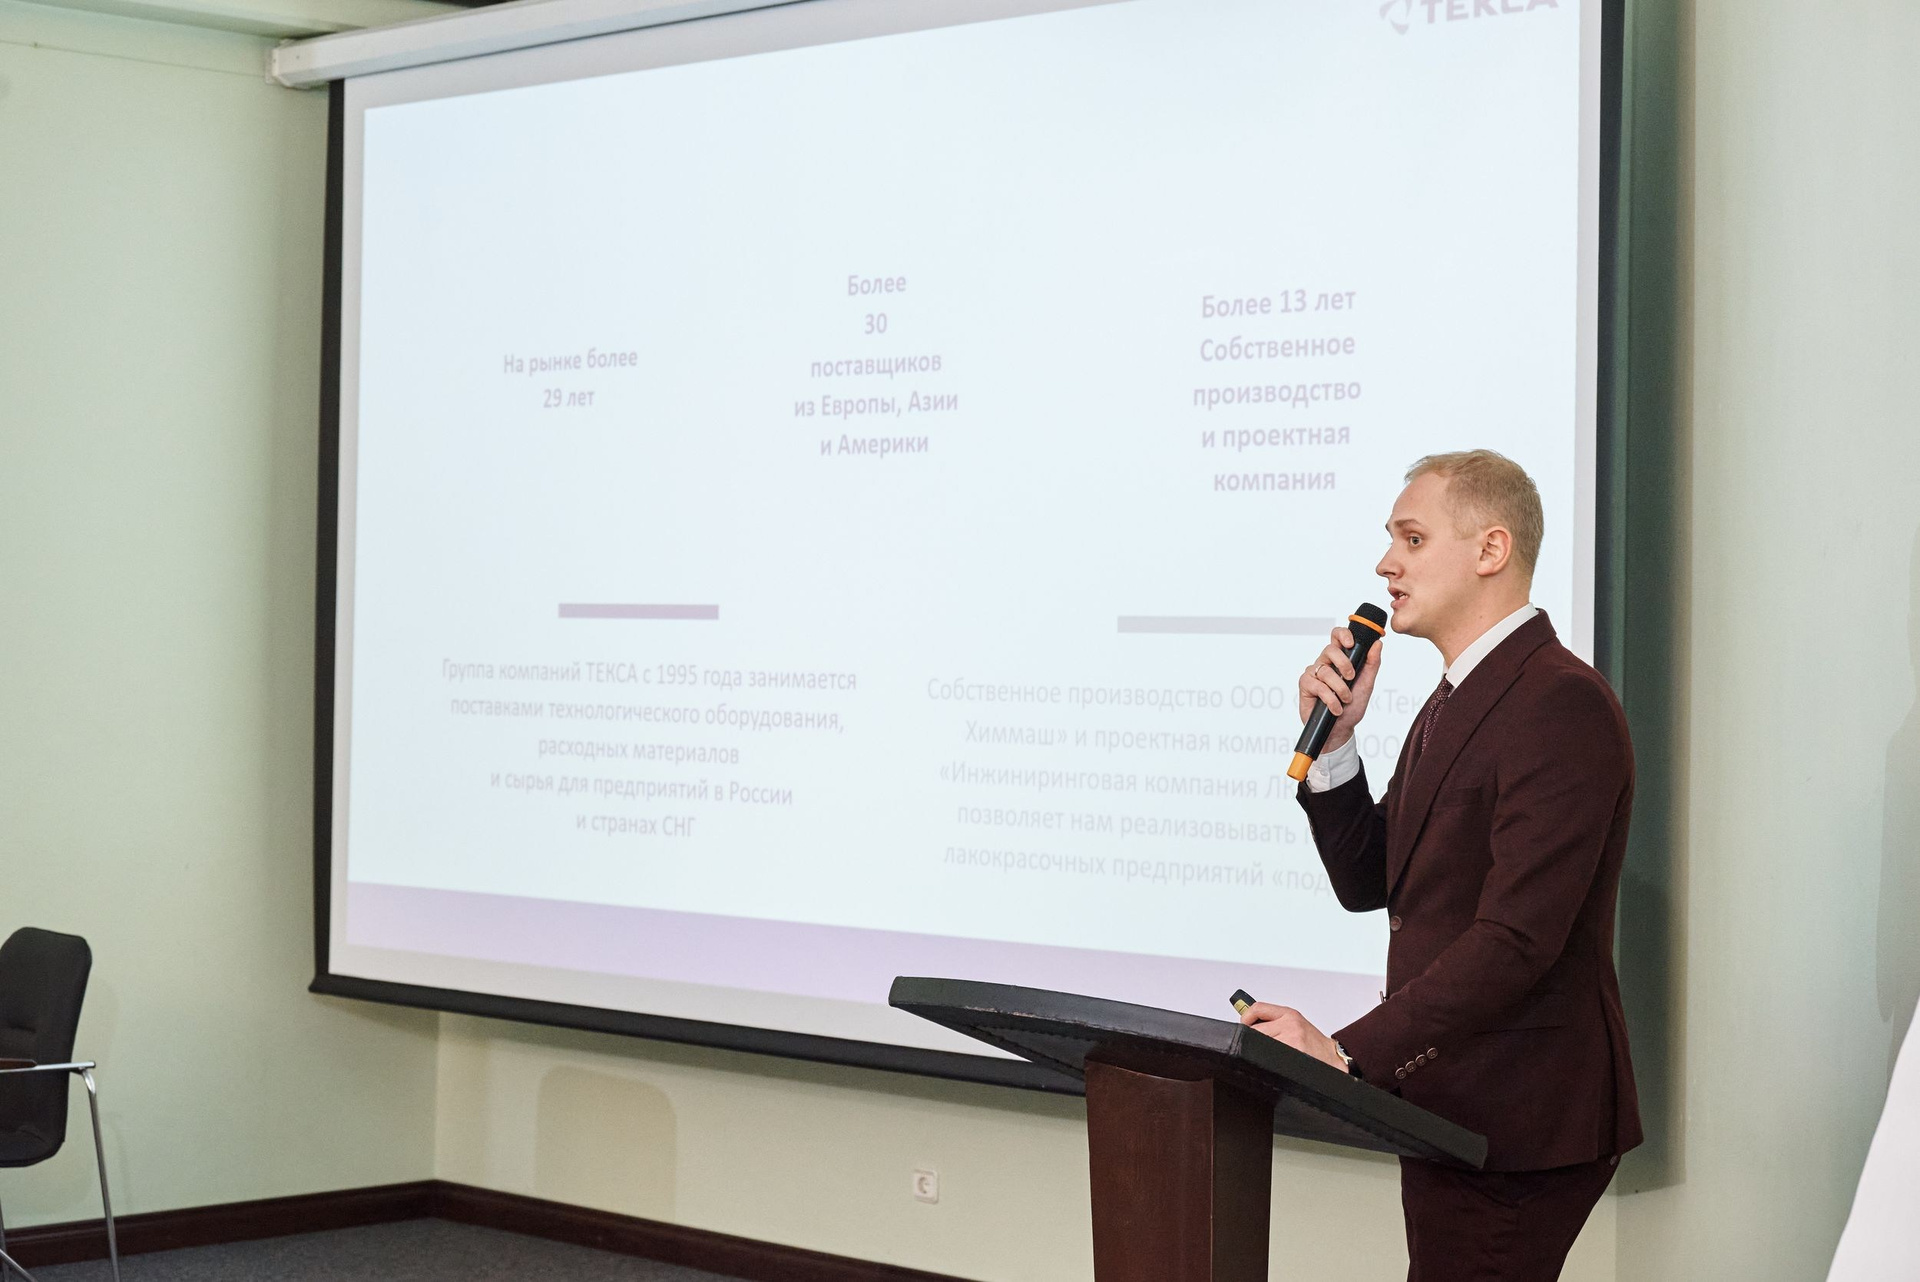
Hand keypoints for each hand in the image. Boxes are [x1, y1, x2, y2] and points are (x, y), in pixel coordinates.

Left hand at [1238, 1002, 1347, 1072]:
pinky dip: (1266, 1060)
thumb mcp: (1295, 1024)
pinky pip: (1268, 1058)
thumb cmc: (1313, 1043)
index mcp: (1289, 1014)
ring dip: (1259, 1052)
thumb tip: (1248, 1023)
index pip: (1258, 1008)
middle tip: (1256, 1045)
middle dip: (1252, 1039)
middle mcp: (1290, 1025)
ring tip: (1268, 1055)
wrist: (1333, 1058)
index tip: (1243, 1024)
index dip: (1246, 1017)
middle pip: (1255, 1031)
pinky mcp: (1291, 1055)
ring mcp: (1291, 1041)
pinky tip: (1274, 1062)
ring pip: (1260, 1045)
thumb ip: (1274, 1020)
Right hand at [1297, 626, 1382, 752]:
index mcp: (1340, 659)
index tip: (1352, 643)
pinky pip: (1317, 685)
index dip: (1343, 634)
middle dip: (1344, 664)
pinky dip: (1330, 698)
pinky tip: (1335, 707)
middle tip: (1351, 678)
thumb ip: (1372, 664)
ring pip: (1326, 670)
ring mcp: (1314, 673)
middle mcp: (1325, 663)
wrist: (1340, 729)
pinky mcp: (1305, 684)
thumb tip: (1377, 644)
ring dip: (1340, 688)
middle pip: (1330, 649)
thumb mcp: (1367, 685)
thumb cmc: (1352, 707)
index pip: (1337, 636)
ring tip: (1345, 700)